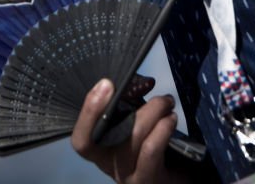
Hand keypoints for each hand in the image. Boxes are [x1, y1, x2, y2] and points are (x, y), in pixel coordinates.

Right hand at [71, 77, 192, 182]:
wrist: (172, 178)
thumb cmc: (149, 144)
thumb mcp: (133, 124)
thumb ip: (127, 104)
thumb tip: (135, 81)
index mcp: (99, 150)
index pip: (82, 137)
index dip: (88, 111)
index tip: (106, 84)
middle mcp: (108, 165)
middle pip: (112, 130)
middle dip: (136, 103)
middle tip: (155, 92)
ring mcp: (126, 177)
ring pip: (134, 136)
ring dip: (155, 112)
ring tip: (168, 104)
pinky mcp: (147, 181)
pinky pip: (150, 149)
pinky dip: (162, 128)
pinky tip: (171, 120)